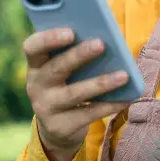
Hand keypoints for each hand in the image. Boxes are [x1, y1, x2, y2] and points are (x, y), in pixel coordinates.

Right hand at [23, 28, 131, 160]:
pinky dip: (109, 105)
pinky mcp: (60, 127)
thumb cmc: (66, 86)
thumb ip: (75, 54)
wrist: (57, 128)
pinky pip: (88, 114)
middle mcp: (36, 86)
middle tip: (101, 44)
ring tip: (123, 75)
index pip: (33, 47)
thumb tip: (107, 40)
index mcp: (36, 65)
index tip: (71, 32)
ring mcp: (46, 108)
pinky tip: (127, 98)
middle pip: (56, 68)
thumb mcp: (64, 71)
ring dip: (100, 83)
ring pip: (74, 93)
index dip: (49, 39)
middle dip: (79, 55)